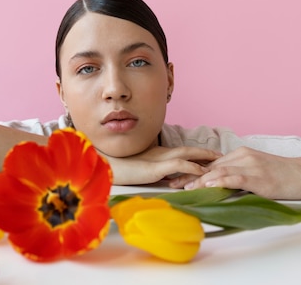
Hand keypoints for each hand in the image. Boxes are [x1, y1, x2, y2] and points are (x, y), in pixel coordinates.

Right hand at [100, 145, 220, 185]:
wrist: (106, 167)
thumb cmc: (119, 169)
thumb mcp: (141, 171)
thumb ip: (154, 173)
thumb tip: (166, 179)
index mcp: (157, 154)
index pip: (181, 151)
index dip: (196, 152)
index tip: (210, 155)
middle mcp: (160, 153)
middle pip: (188, 149)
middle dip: (205, 152)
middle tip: (222, 155)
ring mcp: (158, 159)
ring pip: (186, 154)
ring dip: (203, 156)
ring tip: (219, 161)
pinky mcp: (156, 166)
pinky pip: (178, 165)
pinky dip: (192, 167)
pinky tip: (202, 171)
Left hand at [168, 147, 300, 199]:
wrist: (299, 174)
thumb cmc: (278, 174)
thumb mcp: (255, 169)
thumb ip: (237, 171)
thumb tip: (219, 180)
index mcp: (240, 153)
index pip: (211, 163)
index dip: (193, 170)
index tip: (177, 177)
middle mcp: (241, 156)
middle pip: (211, 166)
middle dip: (190, 175)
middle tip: (173, 183)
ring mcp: (249, 166)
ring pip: (219, 171)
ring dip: (200, 180)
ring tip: (185, 188)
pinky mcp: (256, 178)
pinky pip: (234, 178)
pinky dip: (219, 182)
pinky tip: (207, 186)